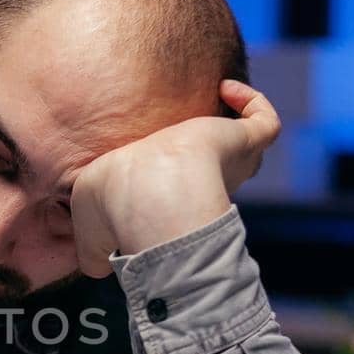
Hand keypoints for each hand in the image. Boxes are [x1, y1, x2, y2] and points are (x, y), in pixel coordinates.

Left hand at [69, 79, 281, 276]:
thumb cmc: (118, 203)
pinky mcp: (244, 142)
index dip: (174, 181)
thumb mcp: (87, 218)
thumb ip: (89, 243)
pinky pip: (266, 123)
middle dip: (213, 154)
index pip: (181, 192)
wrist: (151, 187)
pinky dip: (253, 102)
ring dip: (237, 127)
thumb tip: (97, 266)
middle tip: (189, 129)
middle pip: (221, 173)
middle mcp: (204, 185)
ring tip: (217, 98)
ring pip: (249, 150)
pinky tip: (225, 88)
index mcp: (169, 201)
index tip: (157, 163)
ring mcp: (228, 163)